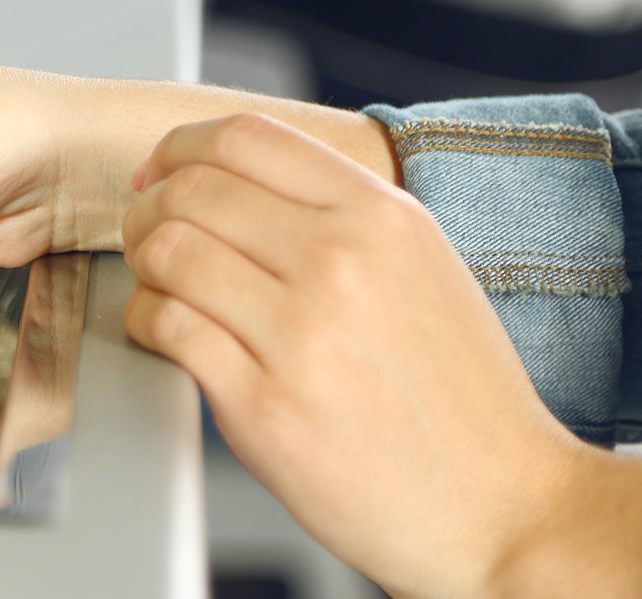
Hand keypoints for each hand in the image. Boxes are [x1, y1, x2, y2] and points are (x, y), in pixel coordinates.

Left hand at [123, 113, 641, 595]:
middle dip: (148, 205)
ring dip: (142, 261)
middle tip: (145, 232)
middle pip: (192, 189)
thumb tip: (235, 178)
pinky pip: (165, 326)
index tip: (160, 173)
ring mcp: (299, 333)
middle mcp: (340, 261)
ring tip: (156, 283)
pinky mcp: (262, 403)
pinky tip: (164, 333)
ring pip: (168, 250)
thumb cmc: (459, 394)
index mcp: (380, 215)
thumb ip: (338, 212)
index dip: (180, 148)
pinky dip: (144, 320)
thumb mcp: (422, 264)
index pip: (245, 136)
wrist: (499, 505)